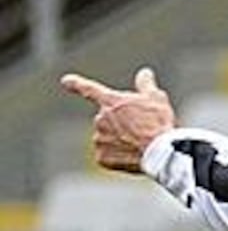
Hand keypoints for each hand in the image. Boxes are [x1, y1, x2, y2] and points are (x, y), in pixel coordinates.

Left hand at [61, 67, 175, 173]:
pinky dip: (118, 153)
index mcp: (111, 102)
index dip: (77, 84)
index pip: (90, 90)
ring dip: (119, 138)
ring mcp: (99, 139)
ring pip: (107, 136)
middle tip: (141, 127)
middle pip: (107, 118)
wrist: (158, 151)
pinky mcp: (101, 157)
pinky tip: (133, 153)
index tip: (66, 80)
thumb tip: (144, 73)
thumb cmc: (158, 122)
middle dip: (120, 121)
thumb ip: (145, 84)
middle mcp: (100, 119)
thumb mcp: (156, 98)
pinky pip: (108, 153)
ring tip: (139, 142)